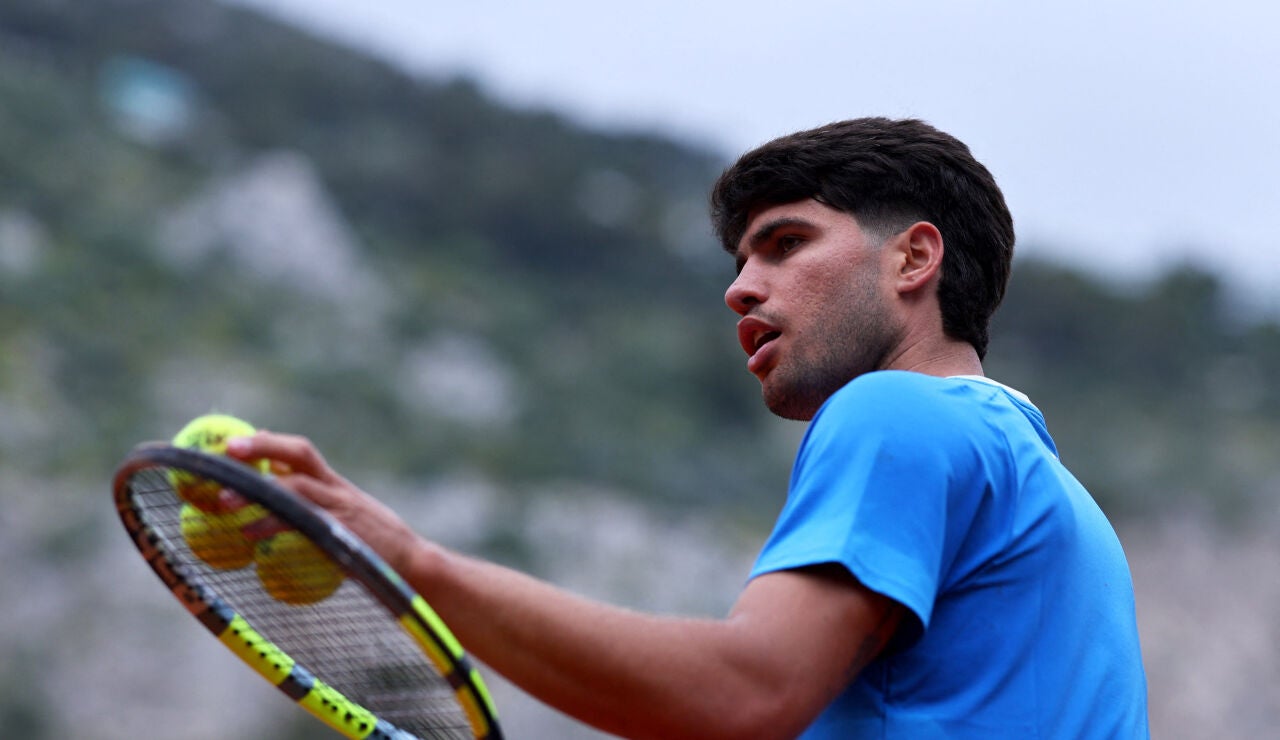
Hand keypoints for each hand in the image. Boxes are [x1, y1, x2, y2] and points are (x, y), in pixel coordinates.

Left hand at [226, 431, 421, 574]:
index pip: (300, 452)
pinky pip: (301, 523)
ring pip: (296, 485)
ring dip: (257, 489)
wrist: (413, 564)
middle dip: (262, 446)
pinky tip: (250, 533)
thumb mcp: (346, 521)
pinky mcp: (341, 531)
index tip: (234, 444)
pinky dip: (272, 524)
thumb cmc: (375, 548)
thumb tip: (281, 511)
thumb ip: (316, 511)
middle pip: (298, 453)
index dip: (267, 443)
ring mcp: (340, 508)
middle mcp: (337, 489)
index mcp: (336, 485)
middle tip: (226, 450)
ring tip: (223, 499)